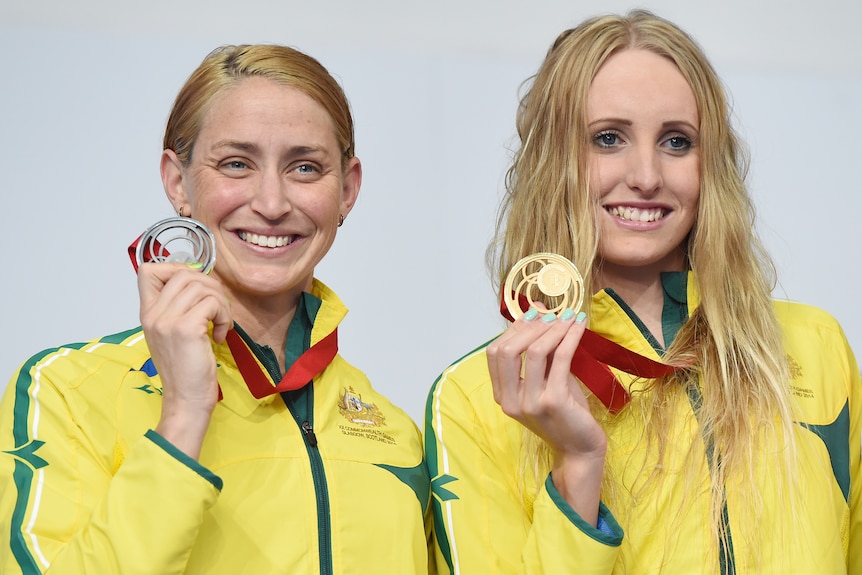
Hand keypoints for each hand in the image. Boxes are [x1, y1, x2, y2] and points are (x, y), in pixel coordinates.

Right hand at [137, 263, 231, 457]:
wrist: (186, 400)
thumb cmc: (186, 370)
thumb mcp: (175, 334)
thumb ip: (179, 308)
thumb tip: (202, 282)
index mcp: (147, 313)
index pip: (148, 270)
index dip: (177, 270)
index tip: (196, 290)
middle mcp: (153, 314)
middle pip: (184, 273)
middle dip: (210, 286)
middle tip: (218, 310)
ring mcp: (167, 321)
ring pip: (201, 286)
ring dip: (220, 303)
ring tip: (220, 324)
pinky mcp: (186, 329)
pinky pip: (212, 303)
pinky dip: (224, 315)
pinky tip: (220, 335)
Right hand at [486, 308, 606, 522]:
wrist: (580, 450)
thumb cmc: (564, 415)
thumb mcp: (547, 381)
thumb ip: (541, 352)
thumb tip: (540, 311)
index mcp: (502, 396)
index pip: (495, 353)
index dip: (514, 330)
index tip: (534, 315)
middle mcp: (510, 400)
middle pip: (507, 350)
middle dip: (530, 326)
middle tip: (553, 315)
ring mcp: (529, 402)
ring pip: (533, 351)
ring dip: (553, 328)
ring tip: (570, 317)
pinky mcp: (553, 401)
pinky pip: (559, 358)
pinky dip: (569, 337)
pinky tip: (579, 326)